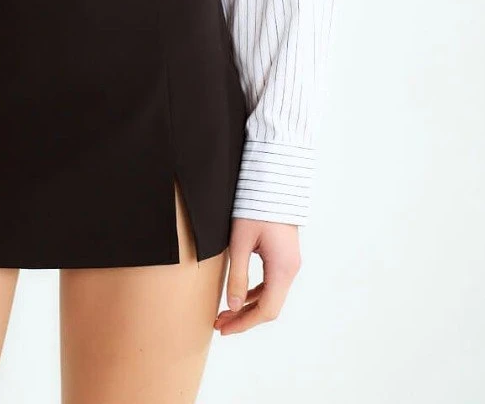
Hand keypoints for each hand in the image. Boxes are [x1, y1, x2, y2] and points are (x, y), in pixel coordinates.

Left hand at [213, 217, 300, 335]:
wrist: (273, 182)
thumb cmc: (256, 208)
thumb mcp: (240, 242)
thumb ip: (237, 275)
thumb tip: (233, 306)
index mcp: (283, 269)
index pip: (266, 310)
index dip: (244, 323)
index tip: (223, 328)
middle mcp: (290, 269)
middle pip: (269, 306)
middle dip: (244, 317)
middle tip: (219, 323)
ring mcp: (289, 263)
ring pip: (271, 296)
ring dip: (249, 306)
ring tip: (225, 312)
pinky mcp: (284, 256)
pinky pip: (272, 283)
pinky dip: (255, 293)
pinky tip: (239, 294)